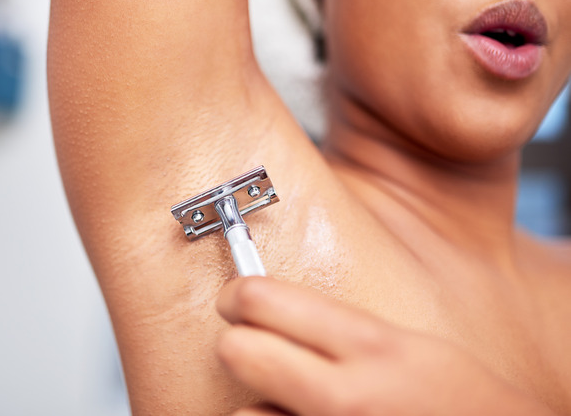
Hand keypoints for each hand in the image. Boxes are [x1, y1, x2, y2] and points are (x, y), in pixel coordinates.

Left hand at [216, 277, 555, 415]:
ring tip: (288, 402)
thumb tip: (270, 308)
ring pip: (242, 412)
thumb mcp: (409, 348)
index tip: (239, 298)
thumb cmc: (460, 404)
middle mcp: (345, 396)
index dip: (240, 294)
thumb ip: (341, 330)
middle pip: (236, 351)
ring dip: (257, 403)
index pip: (265, 300)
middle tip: (247, 342)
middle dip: (238, 343)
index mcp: (372, 347)